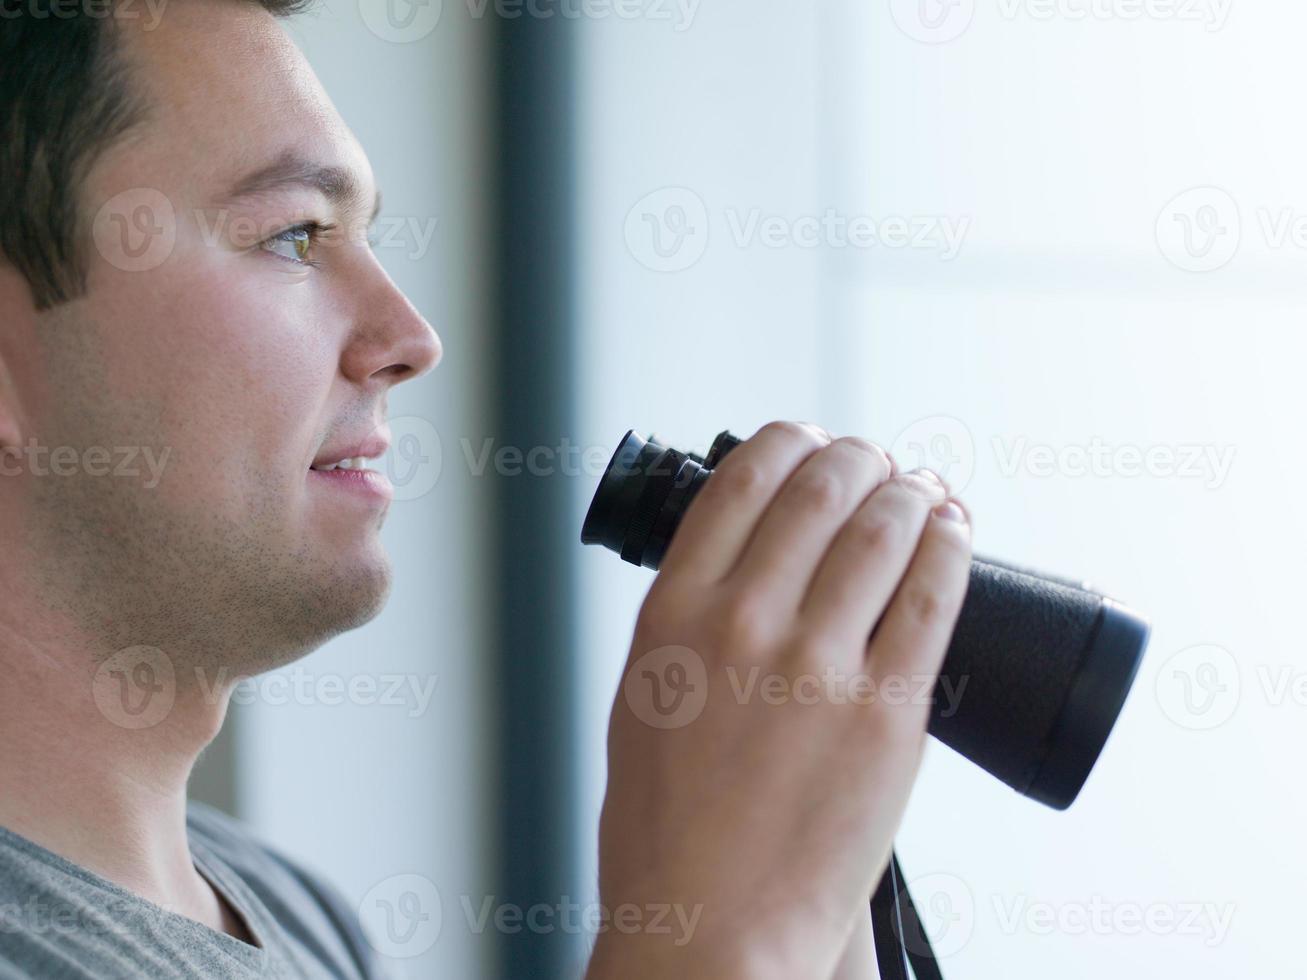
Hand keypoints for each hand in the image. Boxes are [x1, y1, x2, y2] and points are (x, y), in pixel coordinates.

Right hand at [586, 421, 971, 978]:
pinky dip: (951, 546)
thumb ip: (686, 624)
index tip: (811, 441)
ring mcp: (816, 664)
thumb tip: (742, 564)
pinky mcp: (886, 712)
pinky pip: (933, 598)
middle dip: (859, 458)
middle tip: (875, 461)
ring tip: (923, 489)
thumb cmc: (667, 830)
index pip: (741, 483)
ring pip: (883, 530)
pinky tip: (955, 529)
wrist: (711, 928)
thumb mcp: (644, 699)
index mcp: (671, 613)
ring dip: (912, 491)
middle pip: (820, 491)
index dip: (789, 443)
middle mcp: (741, 621)